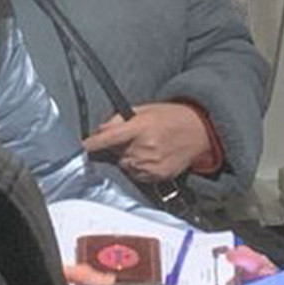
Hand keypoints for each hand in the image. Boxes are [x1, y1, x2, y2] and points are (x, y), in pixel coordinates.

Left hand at [81, 103, 211, 182]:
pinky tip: (152, 157)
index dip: (94, 143)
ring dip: (129, 158)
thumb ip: (121, 118)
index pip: (110, 137)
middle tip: (134, 138)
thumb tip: (101, 130)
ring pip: (125, 166)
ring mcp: (152, 164)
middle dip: (119, 147)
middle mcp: (145, 147)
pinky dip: (139, 168)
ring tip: (146, 147)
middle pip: (116, 153)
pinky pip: (137, 175)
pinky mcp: (158, 175)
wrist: (199, 132)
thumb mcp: (146, 109)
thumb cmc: (172, 117)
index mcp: (141, 127)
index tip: (84, 146)